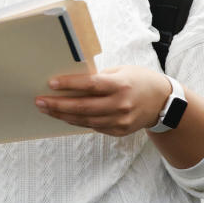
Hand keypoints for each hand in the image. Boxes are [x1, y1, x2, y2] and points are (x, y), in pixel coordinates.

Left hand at [34, 65, 170, 136]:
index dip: (69, 85)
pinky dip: (77, 122)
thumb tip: (72, 82)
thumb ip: (100, 77)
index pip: (91, 85)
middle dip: (58, 105)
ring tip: (47, 110)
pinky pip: (94, 127)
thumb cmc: (139, 80)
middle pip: (83, 107)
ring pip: (85, 120)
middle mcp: (121, 104)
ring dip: (63, 116)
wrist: (164, 102)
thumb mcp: (122, 71)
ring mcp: (120, 120)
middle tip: (39, 102)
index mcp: (121, 85)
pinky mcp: (119, 131)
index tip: (51, 83)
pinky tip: (64, 117)